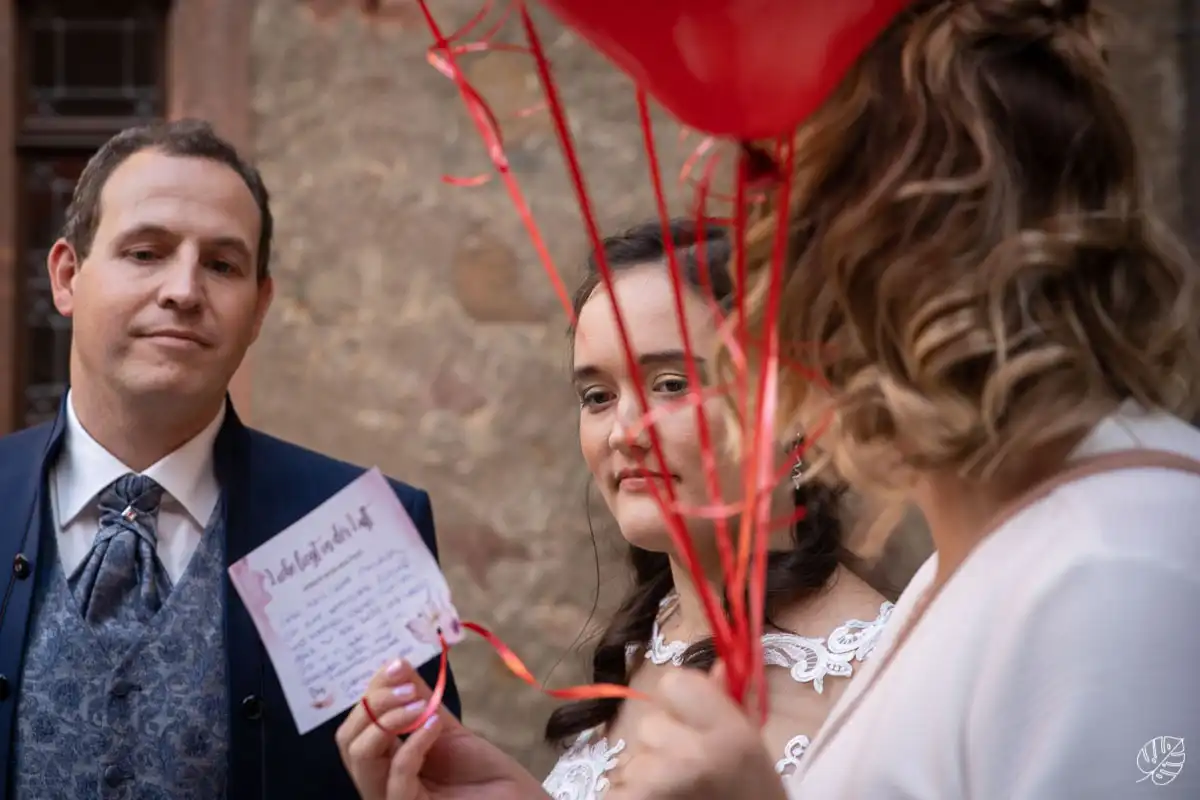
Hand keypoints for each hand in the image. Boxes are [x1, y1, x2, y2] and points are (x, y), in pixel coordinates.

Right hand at [336, 658, 547, 799]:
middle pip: (348, 739)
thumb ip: (420, 699)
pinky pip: (397, 775)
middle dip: (373, 703)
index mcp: (384, 760)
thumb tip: (396, 663)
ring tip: (421, 704)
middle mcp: (379, 781)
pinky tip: (435, 725)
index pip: (357, 723)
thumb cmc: (482, 771)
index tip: (397, 665)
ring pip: (360, 756)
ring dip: (388, 719)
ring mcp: (391, 798)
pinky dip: (413, 743)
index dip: (372, 691)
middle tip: (406, 687)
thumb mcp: (445, 727)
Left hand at [605, 664, 789, 799]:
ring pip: (632, 757)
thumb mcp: (752, 754)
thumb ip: (729, 709)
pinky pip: (615, 789)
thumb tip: (714, 665)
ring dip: (646, 775)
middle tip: (691, 775)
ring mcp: (657, 783)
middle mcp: (692, 755)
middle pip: (650, 721)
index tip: (695, 725)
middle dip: (663, 744)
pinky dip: (629, 798)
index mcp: (730, 734)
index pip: (675, 681)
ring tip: (678, 797)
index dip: (682, 702)